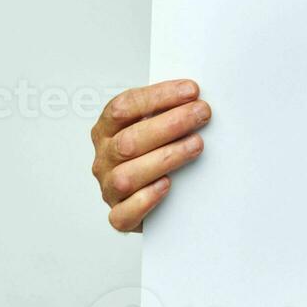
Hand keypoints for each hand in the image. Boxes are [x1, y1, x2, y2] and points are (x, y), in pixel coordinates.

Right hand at [90, 79, 209, 232]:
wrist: (152, 198)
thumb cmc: (152, 152)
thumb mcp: (153, 125)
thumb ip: (165, 111)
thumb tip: (195, 97)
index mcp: (107, 129)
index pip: (124, 107)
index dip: (158, 96)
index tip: (191, 91)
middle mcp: (105, 157)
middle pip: (129, 140)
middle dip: (169, 124)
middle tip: (201, 114)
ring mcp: (109, 187)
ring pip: (128, 176)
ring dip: (165, 157)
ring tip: (196, 145)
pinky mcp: (119, 216)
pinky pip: (125, 213)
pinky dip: (146, 199)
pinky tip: (167, 184)